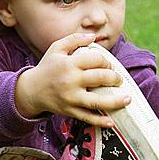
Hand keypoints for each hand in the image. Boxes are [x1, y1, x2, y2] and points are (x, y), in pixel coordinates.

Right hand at [15, 33, 130, 126]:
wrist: (31, 91)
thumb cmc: (47, 68)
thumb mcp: (56, 48)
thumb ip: (74, 39)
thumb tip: (94, 37)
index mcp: (69, 64)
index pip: (95, 60)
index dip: (106, 61)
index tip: (108, 65)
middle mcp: (70, 81)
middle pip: (100, 78)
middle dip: (114, 78)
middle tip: (118, 79)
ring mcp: (70, 98)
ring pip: (97, 101)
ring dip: (115, 101)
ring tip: (127, 99)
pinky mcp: (70, 111)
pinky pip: (88, 118)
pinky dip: (100, 121)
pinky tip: (112, 122)